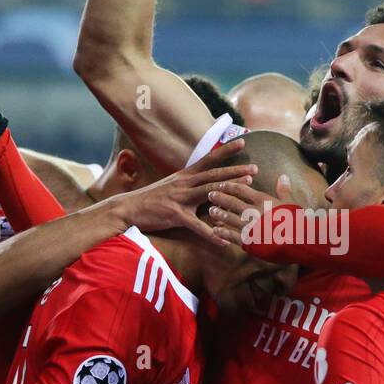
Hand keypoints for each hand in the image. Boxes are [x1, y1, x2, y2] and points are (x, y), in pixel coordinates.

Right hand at [110, 139, 256, 245]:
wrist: (128, 208)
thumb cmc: (151, 199)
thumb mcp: (171, 185)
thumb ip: (189, 183)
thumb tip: (205, 182)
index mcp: (184, 176)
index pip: (208, 160)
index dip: (225, 151)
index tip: (243, 143)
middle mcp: (184, 183)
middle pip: (214, 175)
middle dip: (236, 171)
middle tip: (255, 169)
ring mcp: (180, 198)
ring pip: (210, 193)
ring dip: (230, 192)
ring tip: (247, 191)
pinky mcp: (175, 216)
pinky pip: (197, 226)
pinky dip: (211, 234)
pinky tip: (224, 240)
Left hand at [206, 173, 294, 245]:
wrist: (300, 242)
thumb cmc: (297, 222)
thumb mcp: (292, 203)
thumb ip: (284, 190)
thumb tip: (282, 176)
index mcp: (263, 200)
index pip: (241, 189)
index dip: (229, 186)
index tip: (221, 184)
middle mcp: (254, 211)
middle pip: (231, 202)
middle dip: (219, 197)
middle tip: (210, 195)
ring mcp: (250, 226)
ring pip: (229, 217)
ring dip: (219, 214)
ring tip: (211, 211)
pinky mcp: (249, 241)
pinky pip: (232, 235)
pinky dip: (222, 232)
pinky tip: (215, 230)